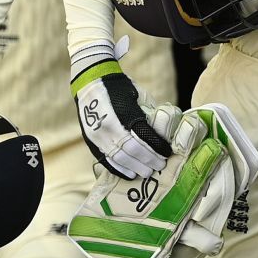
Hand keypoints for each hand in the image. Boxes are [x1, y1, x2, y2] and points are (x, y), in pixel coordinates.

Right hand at [70, 44, 171, 179]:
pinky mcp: (91, 142)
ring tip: (147, 172)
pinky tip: (130, 174)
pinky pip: (106, 160)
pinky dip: (119, 169)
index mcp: (123, 112)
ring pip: (120, 158)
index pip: (144, 136)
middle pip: (133, 150)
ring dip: (136, 167)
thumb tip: (163, 134)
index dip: (158, 146)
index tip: (168, 152)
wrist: (90, 82)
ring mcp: (97, 136)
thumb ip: (148, 115)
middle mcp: (108, 126)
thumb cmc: (119, 88)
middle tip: (161, 165)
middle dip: (149, 160)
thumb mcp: (139, 95)